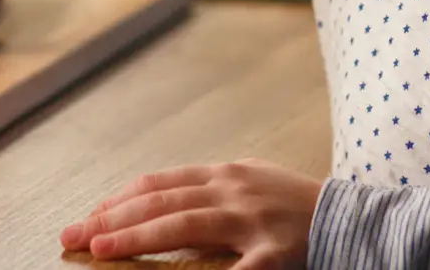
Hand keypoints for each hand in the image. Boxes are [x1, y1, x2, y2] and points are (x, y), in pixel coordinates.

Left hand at [59, 158, 322, 269]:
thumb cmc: (295, 208)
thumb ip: (207, 196)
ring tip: (102, 248)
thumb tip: (155, 209)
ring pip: (185, 224)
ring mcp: (253, 220)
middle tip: (74, 236)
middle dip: (112, 218)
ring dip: (138, 236)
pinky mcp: (275, 253)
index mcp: (224, 175)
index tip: (87, 218)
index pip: (158, 184)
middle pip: (161, 201)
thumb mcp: (249, 187)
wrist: (356, 221)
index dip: (119, 200)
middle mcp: (233, 190)